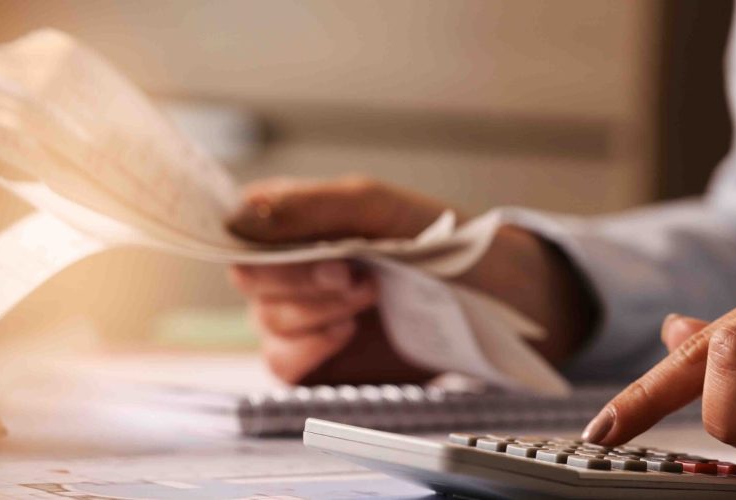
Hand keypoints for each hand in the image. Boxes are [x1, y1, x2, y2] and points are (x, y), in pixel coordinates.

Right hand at [226, 176, 594, 384]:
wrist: (496, 298)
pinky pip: (284, 365)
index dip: (257, 242)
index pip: (239, 228)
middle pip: (249, 279)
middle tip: (353, 274)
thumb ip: (309, 206)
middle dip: (299, 279)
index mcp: (296, 222)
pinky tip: (345, 332)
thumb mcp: (377, 208)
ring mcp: (304, 317)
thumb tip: (240, 215)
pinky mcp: (320, 363)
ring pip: (267, 323)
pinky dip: (309, 349)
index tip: (295, 246)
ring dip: (314, 312)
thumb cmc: (441, 240)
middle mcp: (291, 270)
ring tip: (367, 298)